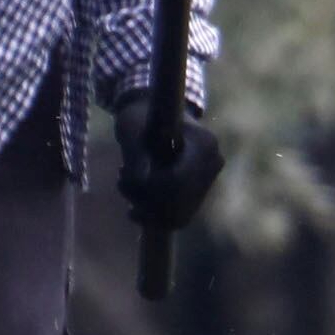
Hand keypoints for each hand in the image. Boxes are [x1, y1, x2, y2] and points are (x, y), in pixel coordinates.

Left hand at [118, 114, 224, 233]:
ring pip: (178, 216)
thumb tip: (140, 181)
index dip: (147, 187)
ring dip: (146, 211)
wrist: (154, 116)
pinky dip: (154, 217)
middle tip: (120, 182)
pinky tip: (135, 204)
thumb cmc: (140, 118)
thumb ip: (136, 155)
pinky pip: (179, 219)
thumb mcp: (132, 130)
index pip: (177, 179)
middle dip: (144, 200)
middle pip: (179, 201)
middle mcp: (214, 164)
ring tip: (125, 188)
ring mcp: (208, 181)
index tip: (122, 175)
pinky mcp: (199, 195)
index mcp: (204, 143)